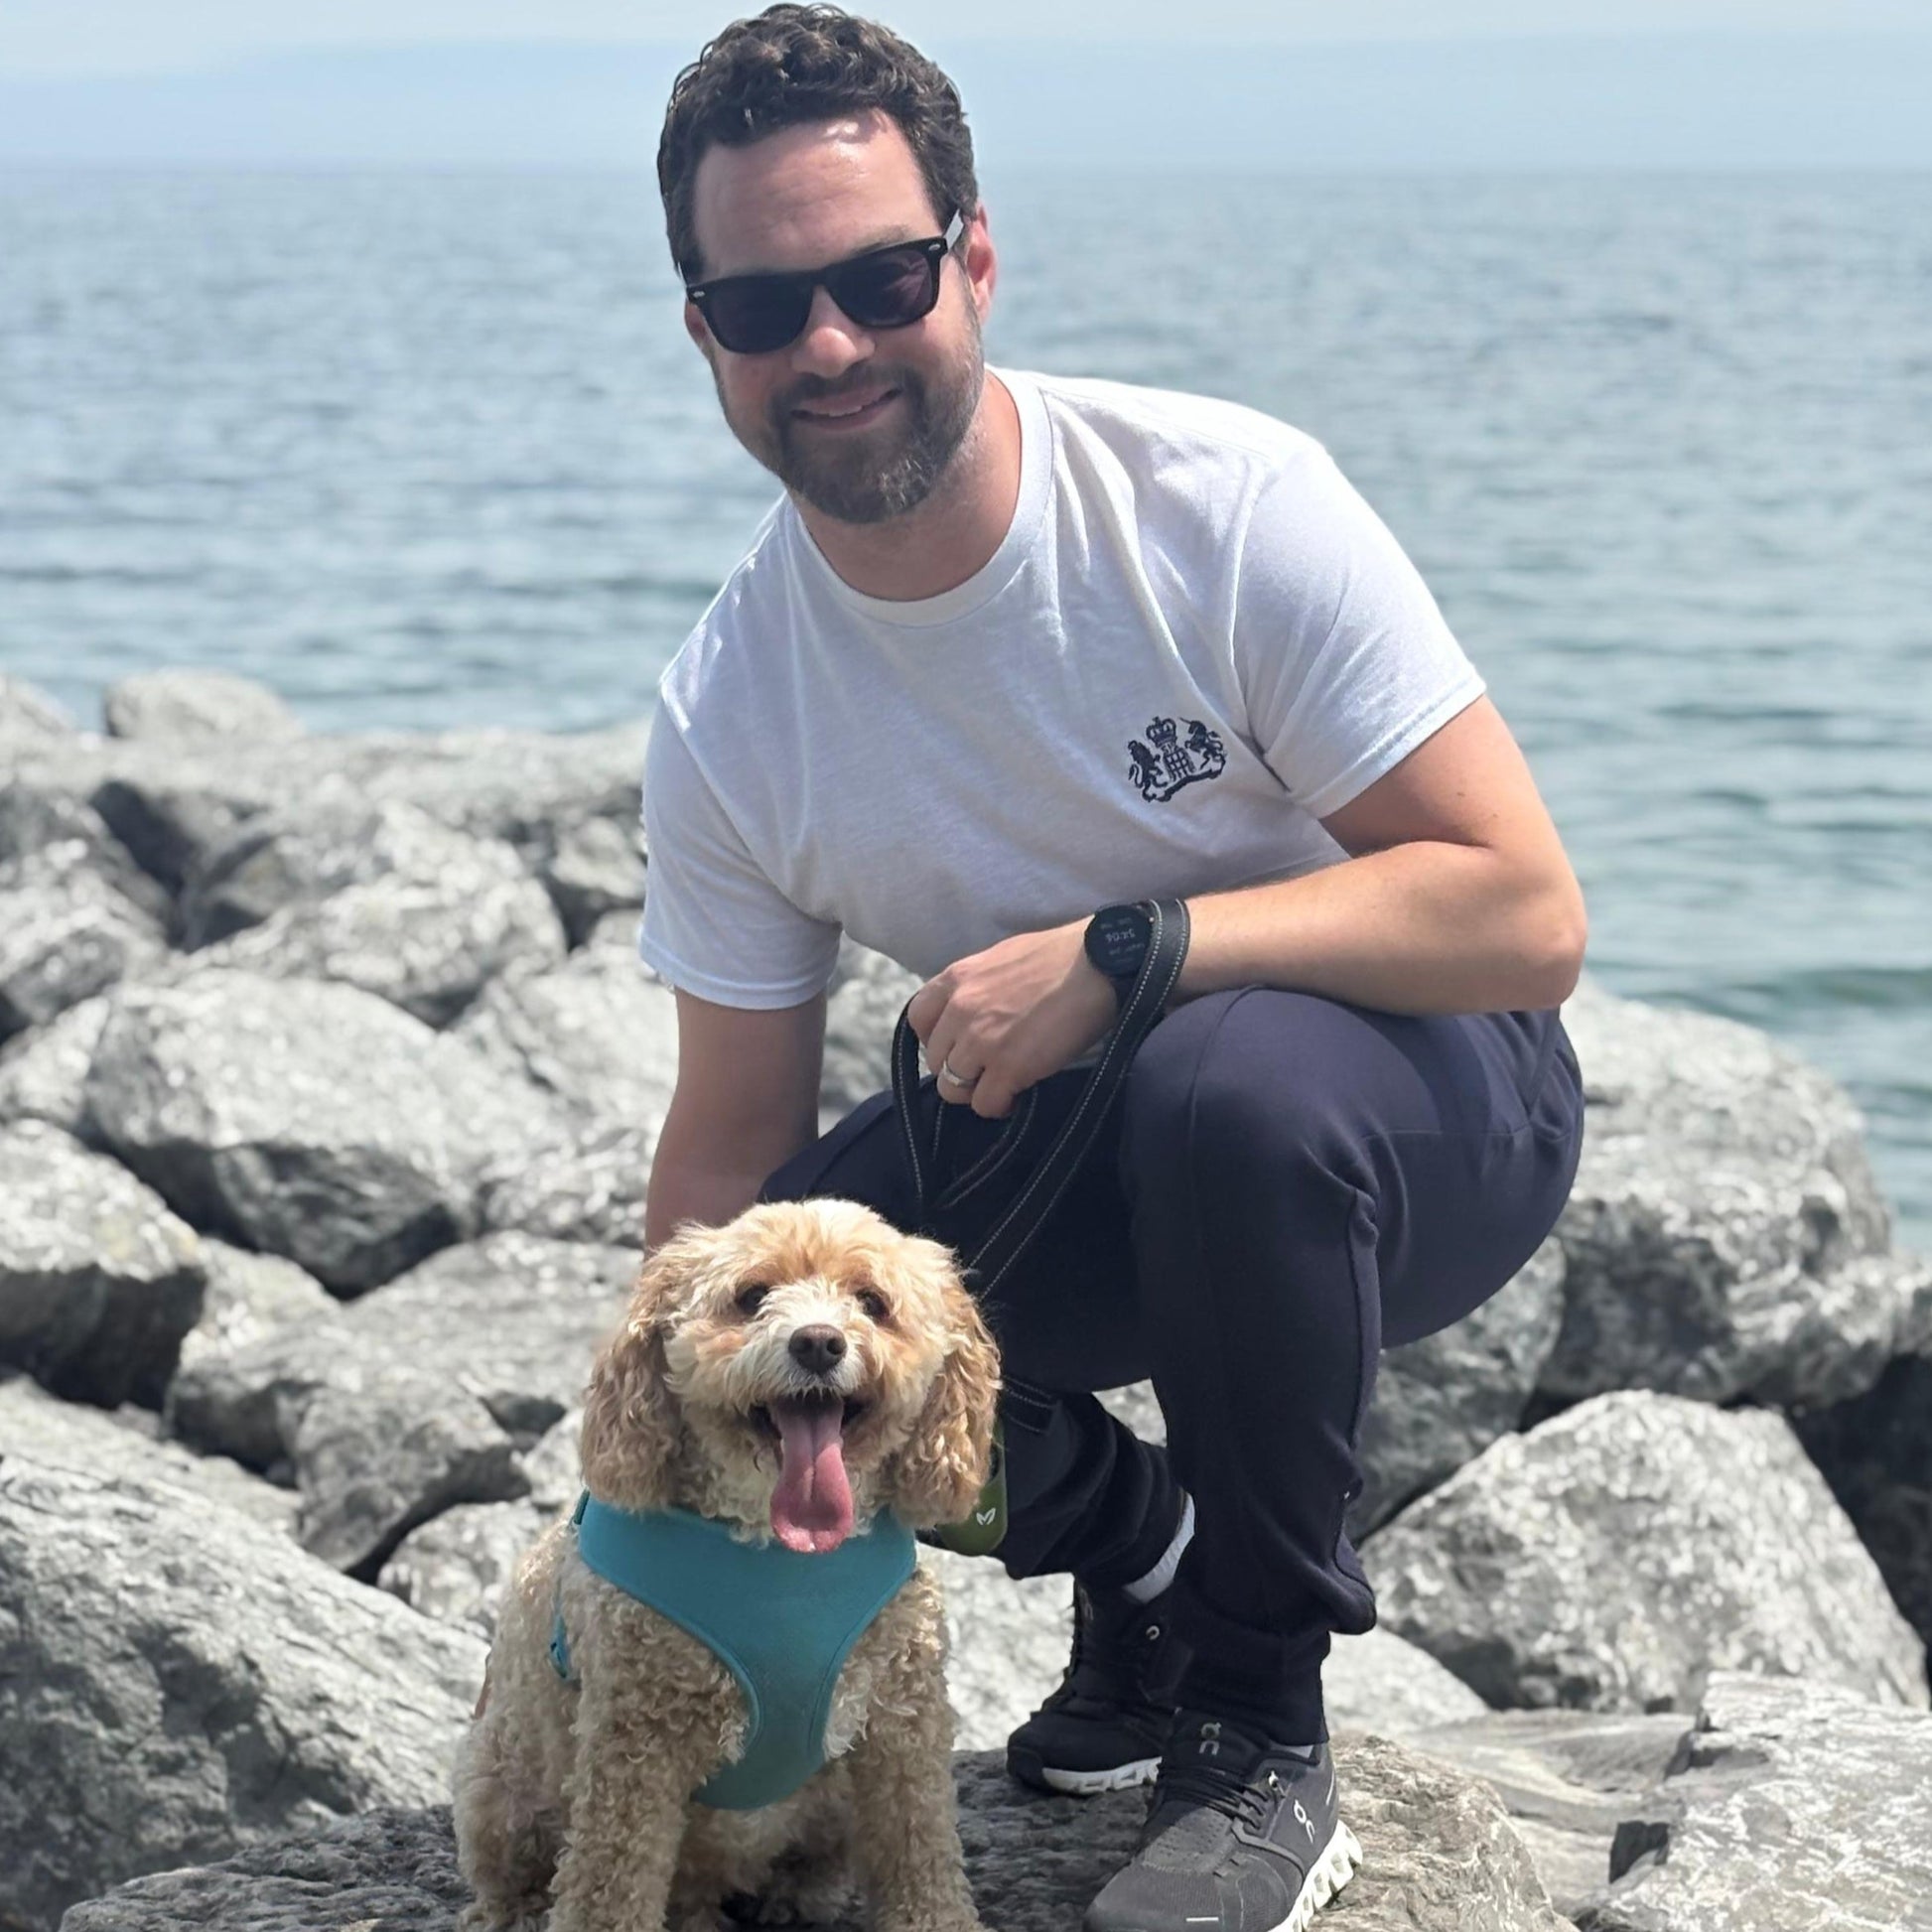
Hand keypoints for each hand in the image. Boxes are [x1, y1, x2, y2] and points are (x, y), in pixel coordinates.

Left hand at [906, 921, 1118, 1118]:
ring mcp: (981, 1041)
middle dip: (960, 1068)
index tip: (957, 1045)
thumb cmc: (1061, 956)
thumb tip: (973, 1012)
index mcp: (956, 979)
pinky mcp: (1008, 1068)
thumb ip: (978, 987)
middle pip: (935, 1061)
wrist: (1100, 962)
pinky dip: (1000, 1105)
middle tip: (989, 1068)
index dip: (935, 1038)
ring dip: (978, 1090)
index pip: (917, 1019)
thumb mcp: (1002, 959)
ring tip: (1003, 1084)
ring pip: (953, 1088)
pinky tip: (1017, 1096)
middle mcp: (960, 1010)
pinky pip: (985, 1104)